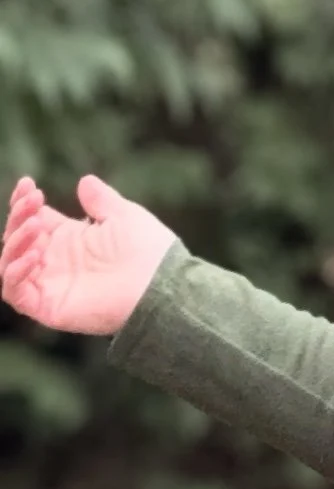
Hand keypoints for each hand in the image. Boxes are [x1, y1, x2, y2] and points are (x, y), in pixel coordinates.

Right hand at [1, 175, 178, 335]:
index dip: (24, 203)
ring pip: (10, 263)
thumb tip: (85, 181)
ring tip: (35, 224)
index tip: (27, 183)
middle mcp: (56, 262)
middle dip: (19, 216)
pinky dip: (15, 272)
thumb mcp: (123, 216)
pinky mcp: (49, 307)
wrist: (162, 282)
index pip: (33, 220)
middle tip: (33, 200)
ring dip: (16, 241)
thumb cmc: (150, 251)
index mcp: (70, 240)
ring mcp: (50, 285)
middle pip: (17, 238)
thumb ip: (102, 200)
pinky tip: (34, 253)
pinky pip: (15, 292)